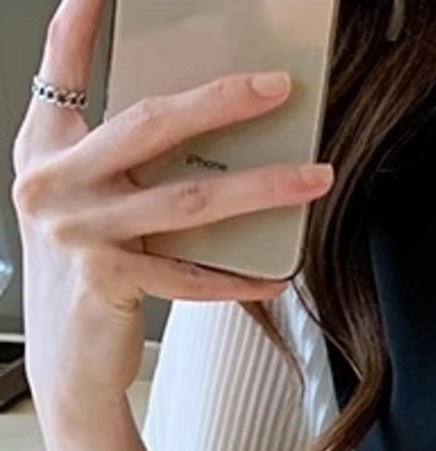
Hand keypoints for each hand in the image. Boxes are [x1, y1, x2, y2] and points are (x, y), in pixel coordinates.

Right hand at [11, 0, 334, 411]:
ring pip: (188, 200)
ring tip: (316, 178)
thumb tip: (205, 130)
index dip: (78, 24)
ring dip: (262, 187)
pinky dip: (241, 278)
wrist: (64, 360)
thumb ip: (118, 161)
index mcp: (46, 151)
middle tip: (278, 87)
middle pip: (151, 125)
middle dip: (221, 101)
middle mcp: (54, 184)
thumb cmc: (84, 273)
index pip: (60, 71)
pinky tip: (280, 275)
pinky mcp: (110, 283)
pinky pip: (193, 277)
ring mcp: (80, 233)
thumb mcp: (83, 203)